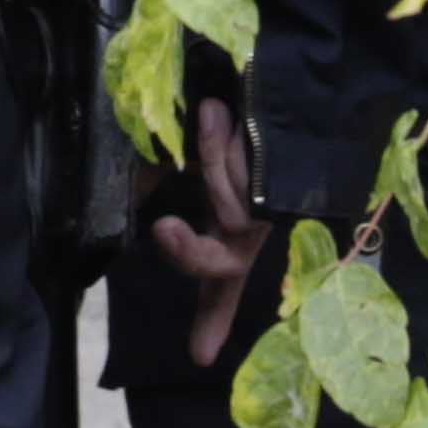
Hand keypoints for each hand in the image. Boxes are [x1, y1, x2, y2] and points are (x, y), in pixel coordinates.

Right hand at [155, 96, 270, 362]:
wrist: (280, 71)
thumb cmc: (233, 109)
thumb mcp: (194, 153)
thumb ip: (169, 176)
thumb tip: (141, 189)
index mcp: (232, 222)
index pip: (217, 278)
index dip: (209, 318)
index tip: (200, 356)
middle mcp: (254, 223)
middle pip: (221, 263)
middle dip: (188, 252)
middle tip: (162, 229)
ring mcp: (272, 207)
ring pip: (230, 213)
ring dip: (214, 160)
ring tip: (215, 115)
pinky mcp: (286, 189)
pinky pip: (242, 188)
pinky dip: (222, 146)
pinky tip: (223, 113)